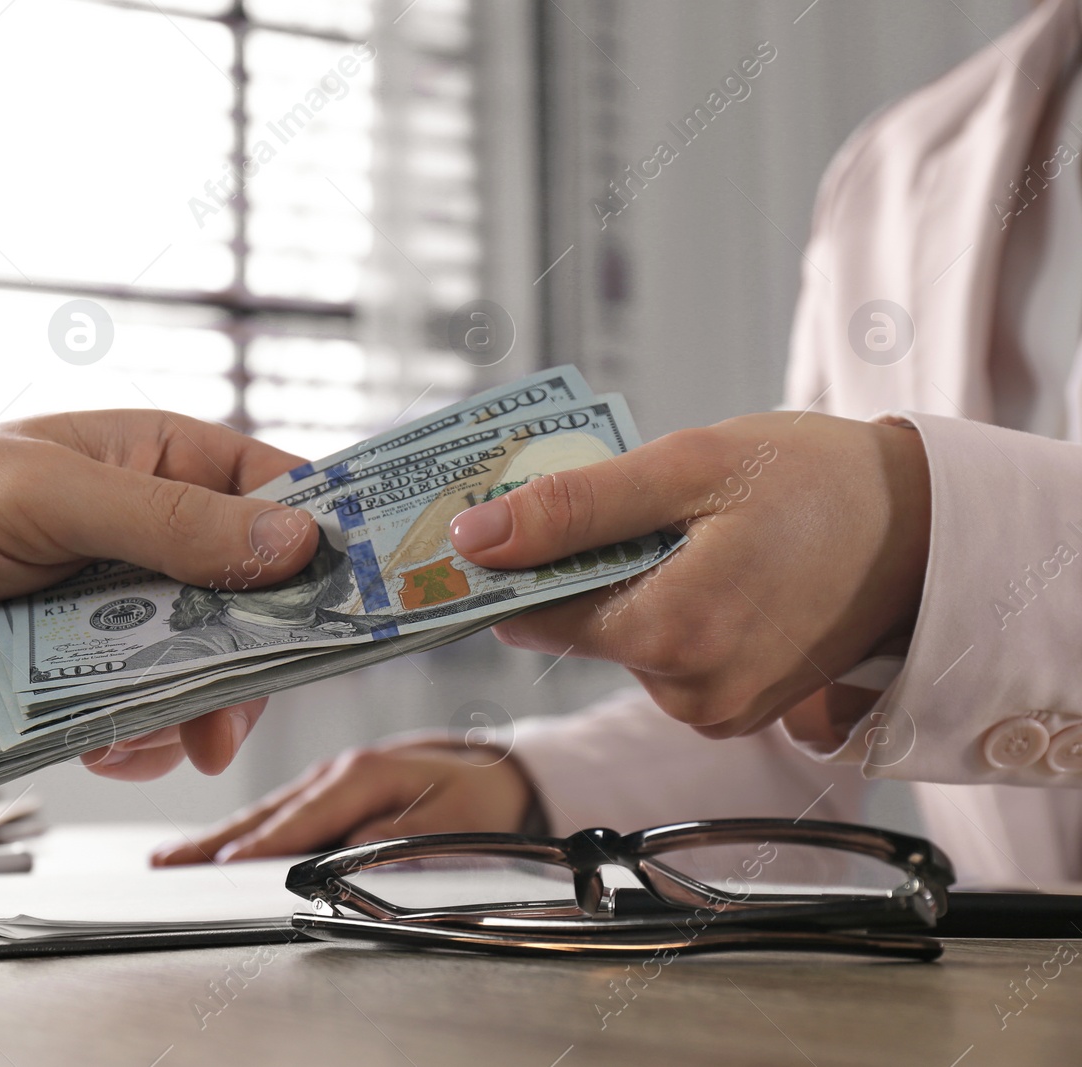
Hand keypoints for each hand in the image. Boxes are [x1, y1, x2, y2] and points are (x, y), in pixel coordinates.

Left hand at [0, 410, 318, 775]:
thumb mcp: (48, 494)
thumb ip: (172, 523)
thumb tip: (294, 543)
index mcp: (157, 462)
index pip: (278, 492)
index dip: (327, 543)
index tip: (365, 601)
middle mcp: (149, 536)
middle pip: (253, 601)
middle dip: (253, 659)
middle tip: (240, 709)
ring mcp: (114, 609)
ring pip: (204, 671)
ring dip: (192, 711)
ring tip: (157, 738)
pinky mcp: (77, 674)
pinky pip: (143, 717)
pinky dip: (137, 742)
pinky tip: (106, 748)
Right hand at [151, 732, 534, 864]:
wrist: (500, 772)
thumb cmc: (480, 800)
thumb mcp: (453, 823)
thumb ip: (396, 841)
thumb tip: (340, 857)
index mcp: (365, 774)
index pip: (300, 817)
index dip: (260, 846)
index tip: (222, 870)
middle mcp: (338, 771)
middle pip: (267, 813)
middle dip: (214, 841)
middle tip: (164, 866)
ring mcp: (329, 778)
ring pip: (264, 812)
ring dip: (217, 836)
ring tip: (169, 860)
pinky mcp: (329, 790)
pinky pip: (277, 813)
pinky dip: (241, 830)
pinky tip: (211, 847)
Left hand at [447, 411, 931, 738]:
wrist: (921, 528)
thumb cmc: (813, 484)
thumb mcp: (685, 469)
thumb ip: (574, 508)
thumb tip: (476, 539)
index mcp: (671, 636)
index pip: (533, 613)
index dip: (512, 563)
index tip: (504, 521)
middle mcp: (688, 694)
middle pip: (579, 626)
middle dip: (585, 565)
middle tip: (637, 506)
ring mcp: (715, 712)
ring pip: (620, 642)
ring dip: (632, 586)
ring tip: (694, 536)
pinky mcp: (734, 711)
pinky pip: (665, 658)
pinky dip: (670, 611)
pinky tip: (712, 571)